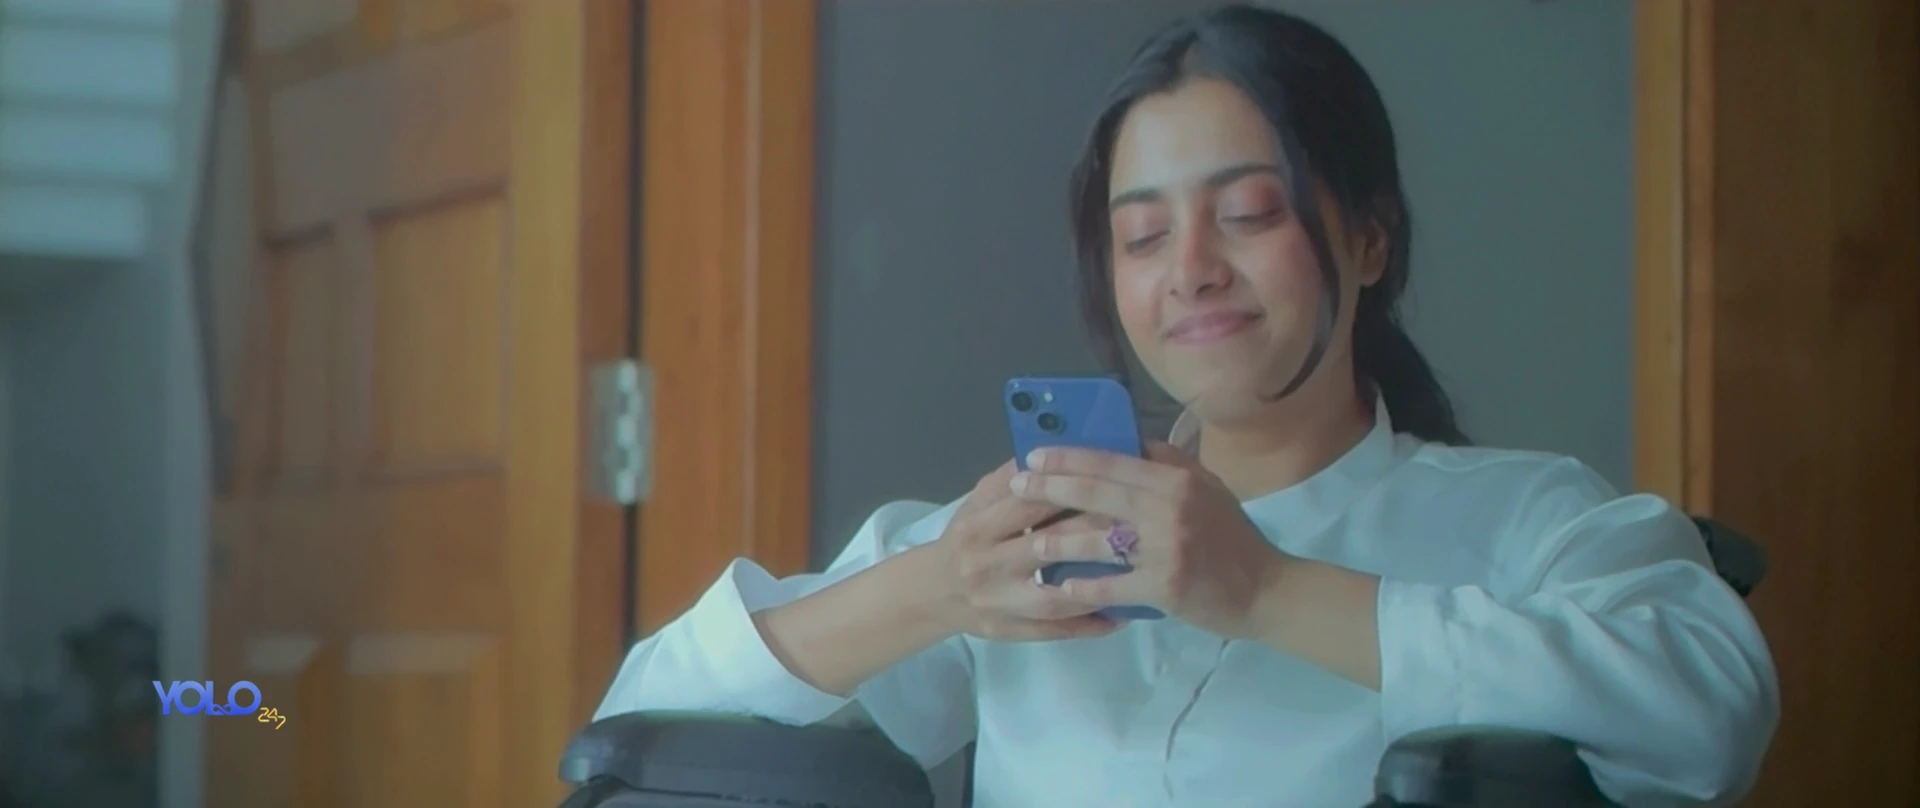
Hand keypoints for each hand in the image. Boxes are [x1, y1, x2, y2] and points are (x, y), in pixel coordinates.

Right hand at [932, 462, 1126, 642]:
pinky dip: (1090, 625)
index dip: (1069, 492)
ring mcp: (1001, 603)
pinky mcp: (1013, 632)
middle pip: (1046, 548)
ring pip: (1055, 597)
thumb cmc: (964, 538)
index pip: (1028, 506)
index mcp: (979, 527)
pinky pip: (1058, 632)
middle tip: (1135, 523)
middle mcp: (988, 566)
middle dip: (1092, 535)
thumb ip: (1008, 479)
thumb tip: (1050, 451)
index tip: (1110, 482)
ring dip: (1096, 585)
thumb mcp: (976, 502)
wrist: (934, 593)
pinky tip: (1122, 614)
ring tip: (1135, 571)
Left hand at [1010, 441, 1290, 639]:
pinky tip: (1062, 588)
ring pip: (1097, 541)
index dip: (1069, 457)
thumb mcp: (1207, 489)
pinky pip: (1112, 586)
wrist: (1266, 590)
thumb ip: (1168, 465)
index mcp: (1176, 479)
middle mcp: (1170, 508)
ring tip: (1030, 545)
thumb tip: (1125, 440)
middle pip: (1096, 493)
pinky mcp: (1165, 587)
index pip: (1112, 460)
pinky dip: (1084, 588)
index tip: (1035, 455)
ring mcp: (1166, 549)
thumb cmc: (1232, 538)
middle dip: (1049, 488)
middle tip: (1016, 485)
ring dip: (1057, 543)